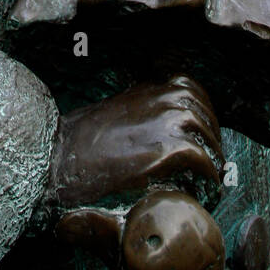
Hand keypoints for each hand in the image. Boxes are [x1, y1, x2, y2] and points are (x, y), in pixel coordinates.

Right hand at [45, 73, 222, 216]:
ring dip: (212, 149)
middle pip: (199, 104)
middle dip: (210, 128)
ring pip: (204, 127)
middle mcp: (154, 100)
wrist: (56, 159)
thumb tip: (144, 128)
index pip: (184, 84)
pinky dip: (208, 171)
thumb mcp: (104, 117)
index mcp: (140, 92)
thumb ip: (129, 115)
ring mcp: (160, 123)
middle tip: (211, 153)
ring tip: (211, 171)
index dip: (199, 105)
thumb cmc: (74, 145)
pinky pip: (200, 157)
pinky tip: (206, 185)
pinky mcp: (163, 151)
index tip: (202, 126)